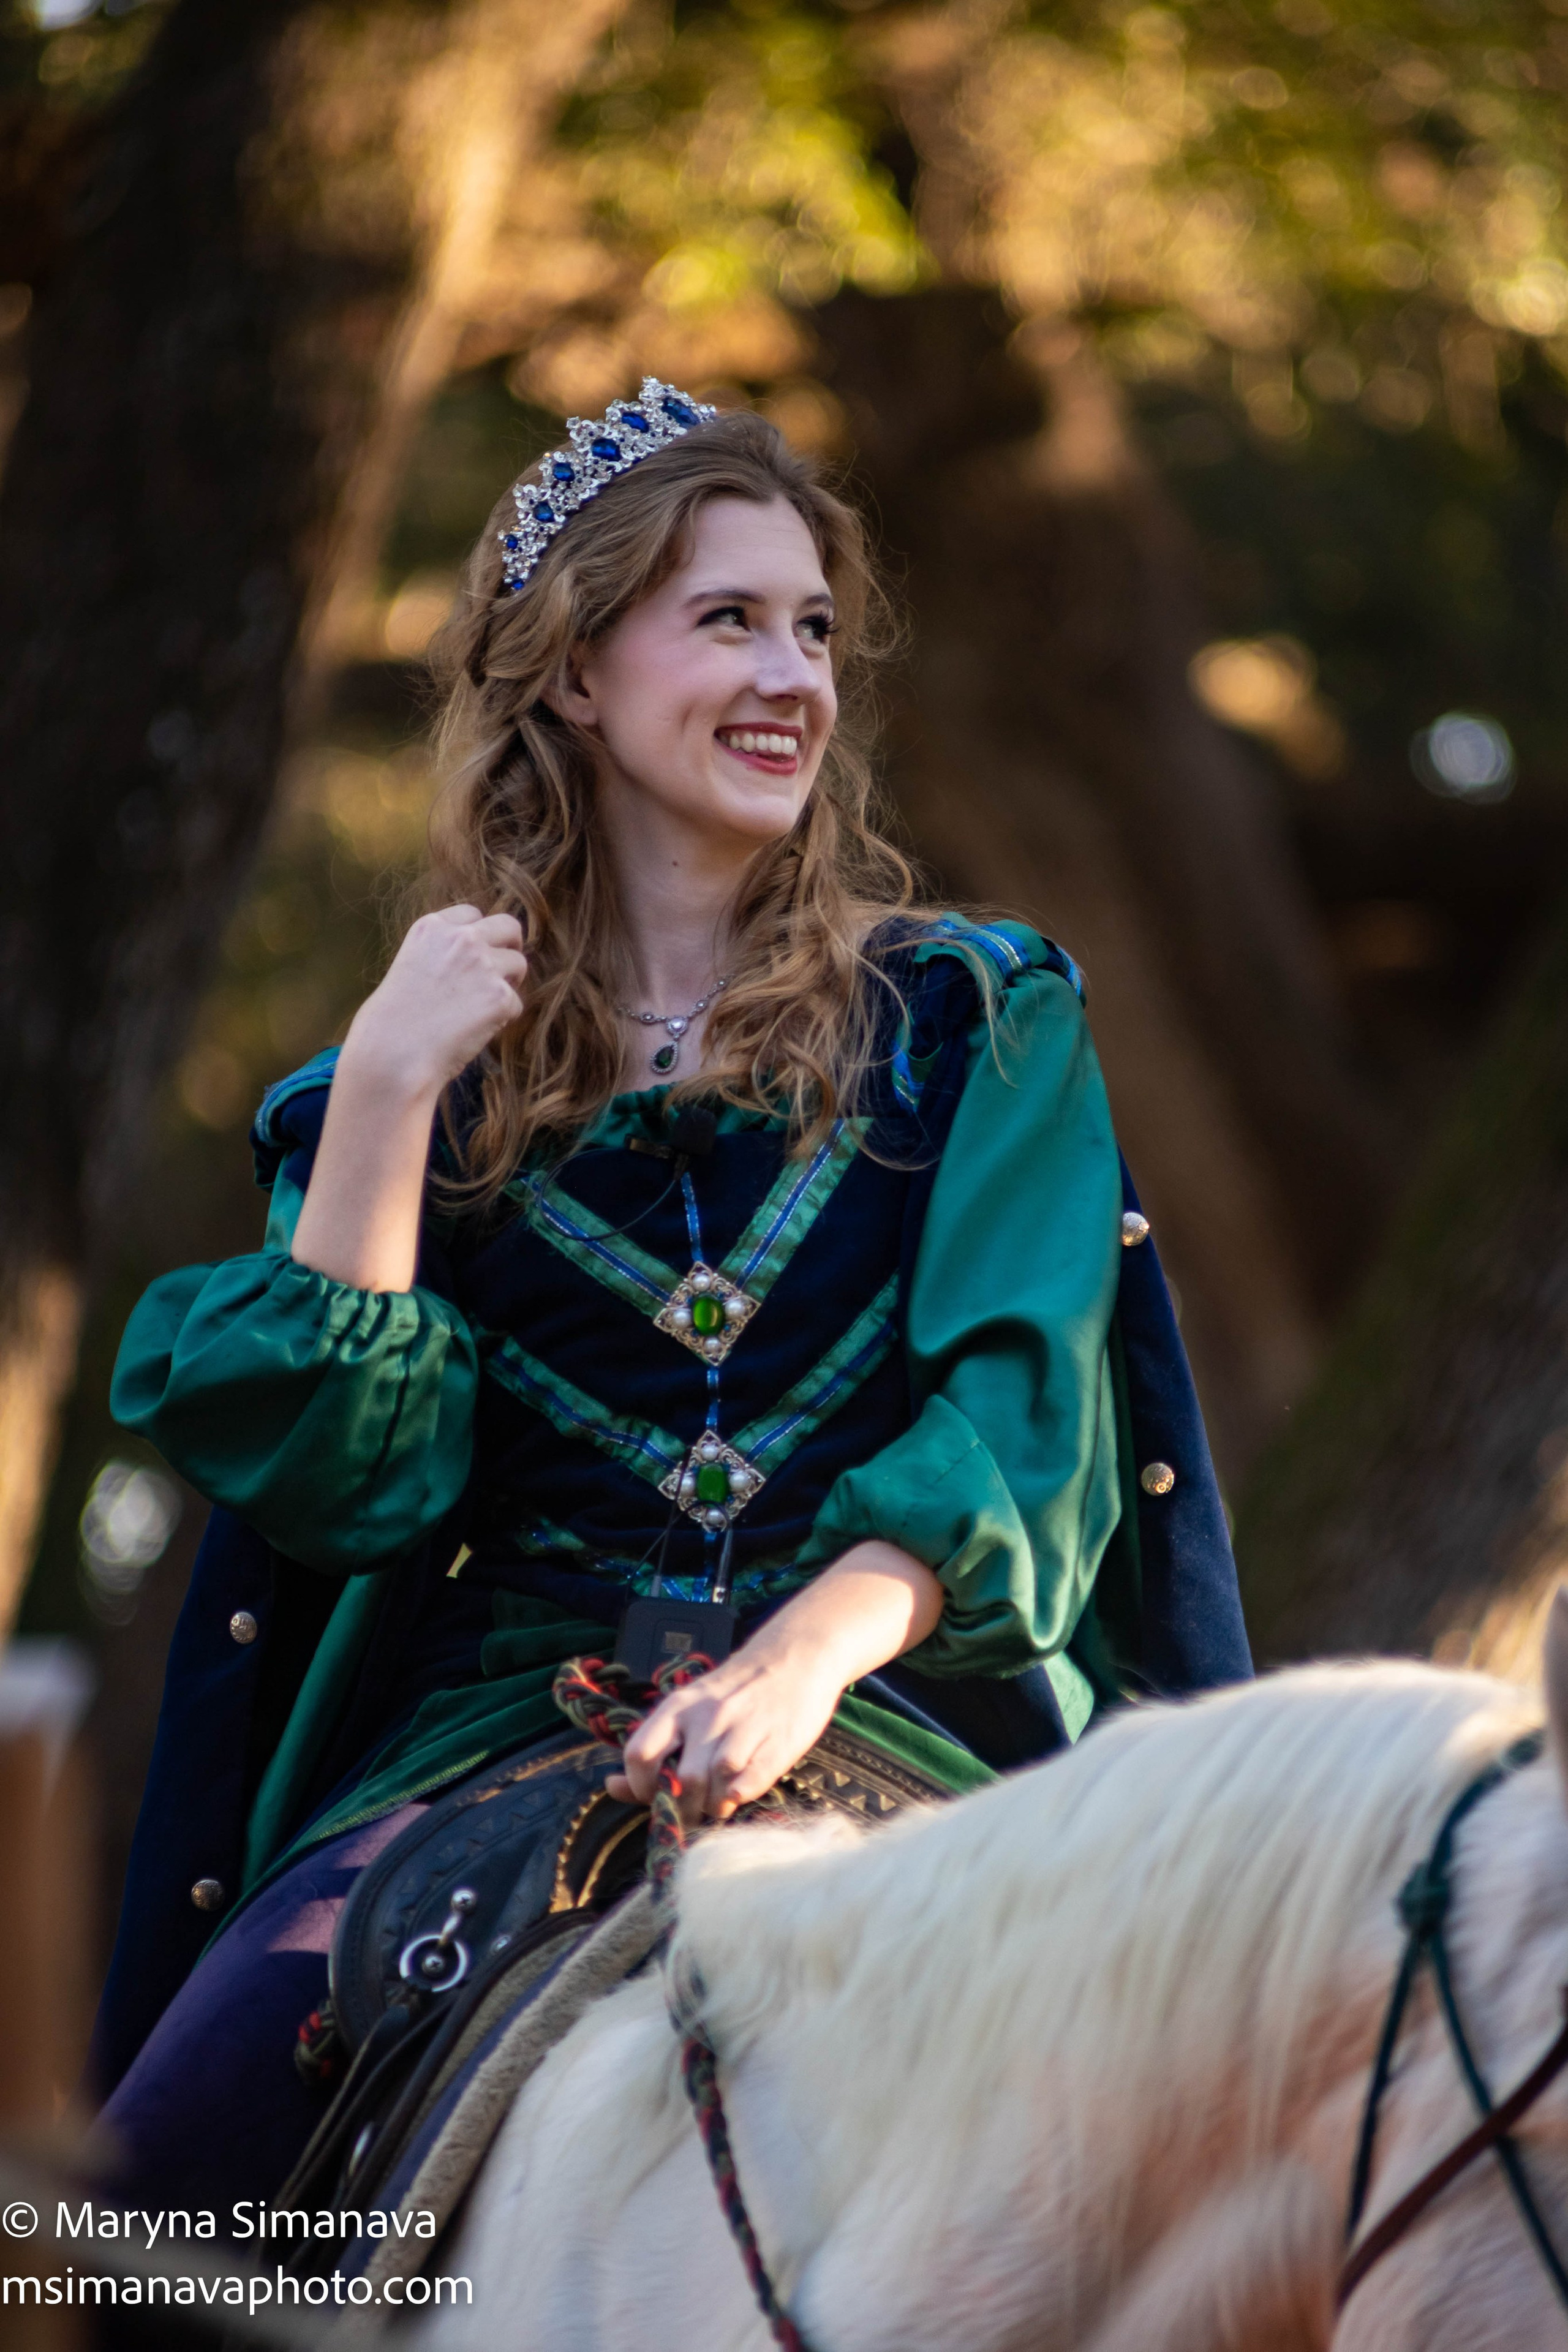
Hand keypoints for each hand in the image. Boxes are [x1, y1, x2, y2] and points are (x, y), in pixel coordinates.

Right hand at [344, 904, 526, 1098]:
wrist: (393, 1056)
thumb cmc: (391, 1024)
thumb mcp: (408, 968)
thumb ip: (440, 954)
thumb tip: (472, 960)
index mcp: (431, 928)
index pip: (472, 913)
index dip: (479, 935)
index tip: (475, 954)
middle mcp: (461, 938)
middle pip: (508, 926)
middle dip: (509, 946)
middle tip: (502, 972)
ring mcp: (483, 965)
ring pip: (518, 964)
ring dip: (506, 985)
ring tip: (479, 1009)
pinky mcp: (500, 996)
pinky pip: (516, 1003)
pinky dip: (502, 1019)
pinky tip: (475, 1031)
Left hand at [606, 1640, 842, 1825]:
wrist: (795, 1655)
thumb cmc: (734, 1691)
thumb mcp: (687, 1707)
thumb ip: (654, 1747)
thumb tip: (612, 1786)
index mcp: (678, 1706)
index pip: (639, 1754)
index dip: (640, 1788)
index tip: (655, 1798)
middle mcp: (707, 1716)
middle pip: (681, 1780)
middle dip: (683, 1808)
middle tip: (691, 1813)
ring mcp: (743, 1728)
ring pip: (716, 1786)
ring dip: (713, 1807)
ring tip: (717, 1802)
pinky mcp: (777, 1742)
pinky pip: (750, 1783)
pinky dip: (740, 1797)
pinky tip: (739, 1793)